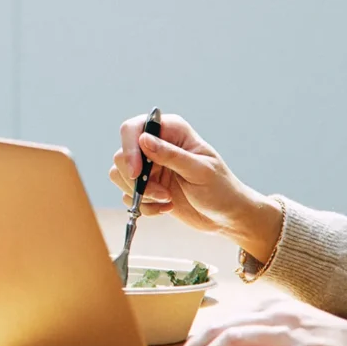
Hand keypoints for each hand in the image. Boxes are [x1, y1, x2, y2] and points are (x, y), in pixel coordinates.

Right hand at [106, 112, 282, 264]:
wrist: (227, 217)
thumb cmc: (221, 189)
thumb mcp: (199, 171)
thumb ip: (171, 155)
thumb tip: (143, 140)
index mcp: (171, 131)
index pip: (134, 128)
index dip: (130, 148)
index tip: (136, 172)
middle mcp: (156, 146)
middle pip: (122, 154)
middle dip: (137, 179)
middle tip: (161, 193)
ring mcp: (150, 167)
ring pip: (120, 175)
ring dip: (141, 194)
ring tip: (167, 200)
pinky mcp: (146, 187)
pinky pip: (127, 195)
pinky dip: (144, 206)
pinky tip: (166, 208)